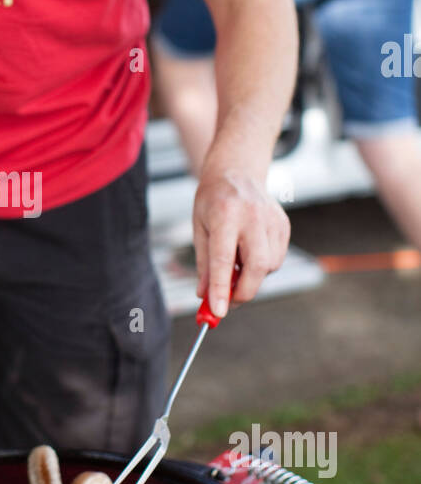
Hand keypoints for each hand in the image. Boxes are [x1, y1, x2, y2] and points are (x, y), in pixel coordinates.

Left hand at [192, 168, 289, 317]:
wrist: (238, 171)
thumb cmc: (213, 200)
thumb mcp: (199, 228)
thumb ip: (203, 264)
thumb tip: (205, 297)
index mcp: (225, 214)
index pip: (223, 258)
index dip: (221, 289)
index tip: (217, 312)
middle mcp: (252, 217)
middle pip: (257, 266)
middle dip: (243, 291)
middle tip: (228, 301)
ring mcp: (272, 220)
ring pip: (268, 266)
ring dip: (251, 276)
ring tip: (236, 260)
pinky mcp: (284, 226)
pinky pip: (276, 259)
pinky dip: (262, 266)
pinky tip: (249, 250)